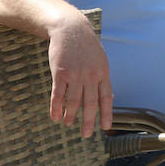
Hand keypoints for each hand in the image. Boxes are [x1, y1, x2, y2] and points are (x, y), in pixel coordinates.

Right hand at [47, 16, 112, 137]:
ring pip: (73, 101)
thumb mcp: (101, 61)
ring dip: (70, 116)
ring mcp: (75, 75)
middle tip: (86, 135)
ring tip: (68, 125)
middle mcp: (90, 76)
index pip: (106, 98)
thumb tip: (109, 97)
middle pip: (90, 103)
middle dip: (88, 121)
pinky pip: (58, 95)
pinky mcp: (60, 74)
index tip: (105, 127)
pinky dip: (56, 108)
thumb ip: (103, 79)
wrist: (71, 30)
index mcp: (103, 73)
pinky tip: (55, 117)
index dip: (106, 113)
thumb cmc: (87, 47)